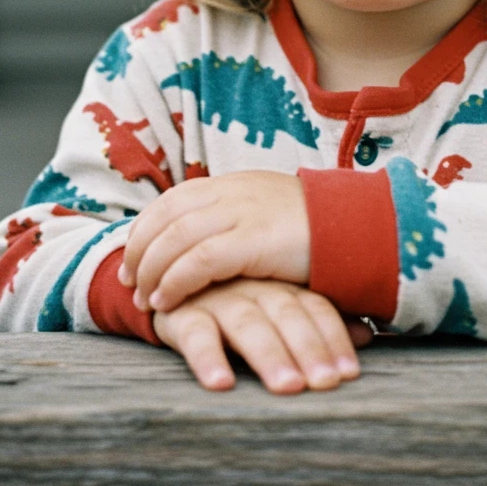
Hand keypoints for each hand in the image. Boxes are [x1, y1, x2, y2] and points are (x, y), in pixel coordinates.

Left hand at [118, 172, 309, 313]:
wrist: (358, 228)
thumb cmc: (316, 231)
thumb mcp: (268, 214)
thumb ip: (237, 220)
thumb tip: (205, 241)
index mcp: (233, 184)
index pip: (172, 200)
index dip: (147, 228)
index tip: (134, 258)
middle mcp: (232, 193)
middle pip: (166, 217)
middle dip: (140, 250)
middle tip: (128, 282)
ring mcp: (242, 214)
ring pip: (175, 238)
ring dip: (151, 271)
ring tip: (144, 300)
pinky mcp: (253, 241)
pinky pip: (198, 262)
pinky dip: (175, 281)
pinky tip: (166, 301)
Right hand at [151, 277, 373, 393]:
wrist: (171, 278)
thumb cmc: (238, 299)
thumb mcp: (279, 305)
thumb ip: (318, 320)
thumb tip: (367, 336)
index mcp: (282, 285)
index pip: (316, 308)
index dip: (333, 339)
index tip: (349, 374)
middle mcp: (255, 287)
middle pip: (288, 315)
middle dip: (309, 350)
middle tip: (325, 384)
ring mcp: (219, 297)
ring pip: (248, 324)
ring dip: (269, 355)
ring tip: (288, 387)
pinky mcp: (183, 312)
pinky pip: (195, 334)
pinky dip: (207, 357)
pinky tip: (220, 383)